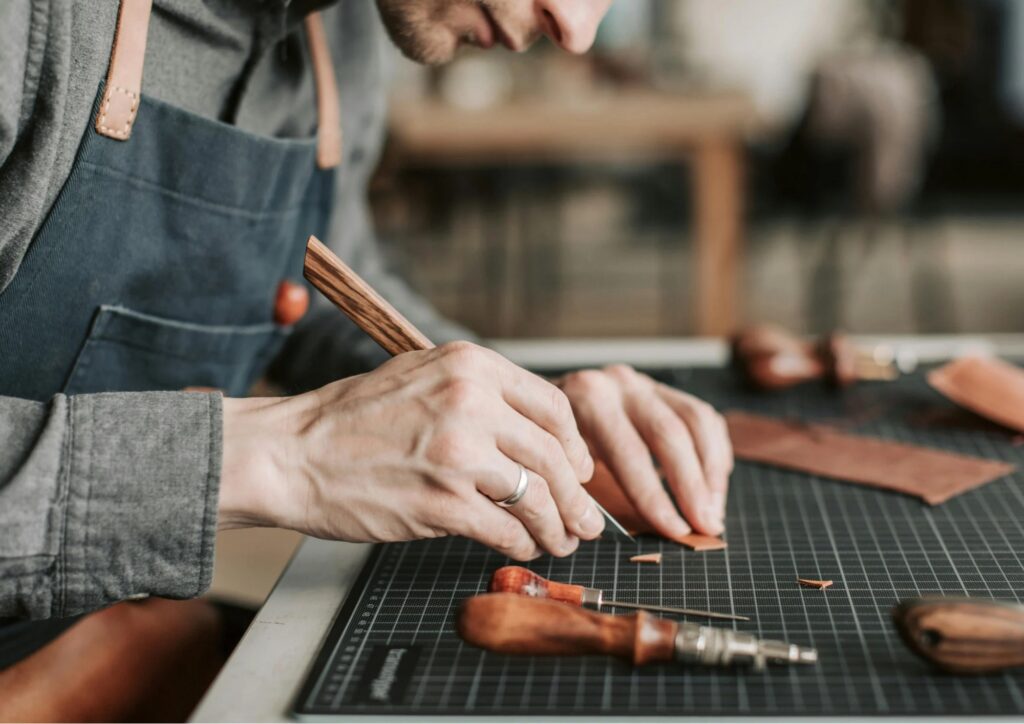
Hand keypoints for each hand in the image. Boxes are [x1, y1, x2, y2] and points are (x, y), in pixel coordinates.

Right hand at [218, 342, 602, 558]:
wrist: (292, 453)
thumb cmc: (352, 419)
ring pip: (537, 496)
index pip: (553, 408)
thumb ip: (479, 393)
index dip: (576, 448)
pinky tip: (520, 548)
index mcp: (470, 366)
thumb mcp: (421, 376)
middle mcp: (471, 402)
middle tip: (587, 520)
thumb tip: (535, 432)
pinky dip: (521, 544)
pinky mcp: (441, 502)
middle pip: (554, 456)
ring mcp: (457, 453)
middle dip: (578, 497)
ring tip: (561, 541)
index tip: (579, 471)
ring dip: (557, 526)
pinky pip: (505, 529)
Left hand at [556, 365, 732, 538]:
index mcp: (587, 400)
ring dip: (711, 472)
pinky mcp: (665, 390)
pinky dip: (715, 453)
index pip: (631, 453)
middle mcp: (620, 384)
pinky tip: (714, 486)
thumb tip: (616, 533)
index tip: (676, 531)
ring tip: (714, 511)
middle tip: (706, 525)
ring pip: (697, 422)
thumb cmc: (550, 445)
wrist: (542, 404)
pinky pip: (705, 418)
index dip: (657, 497)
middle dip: (692, 486)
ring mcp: (645, 383)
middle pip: (670, 434)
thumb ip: (582, 490)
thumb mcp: (556, 462)